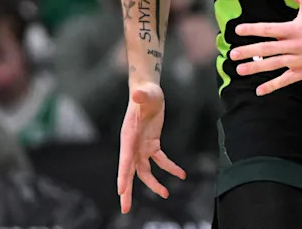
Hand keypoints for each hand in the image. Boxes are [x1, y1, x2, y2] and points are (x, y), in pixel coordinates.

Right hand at [116, 83, 186, 213]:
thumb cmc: (145, 93)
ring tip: (166, 193)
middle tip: (125, 209)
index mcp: (128, 136)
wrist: (148, 92)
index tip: (120, 190)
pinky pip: (160, 161)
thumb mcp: (146, 94)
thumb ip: (141, 96)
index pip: (125, 158)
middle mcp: (132, 145)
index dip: (123, 174)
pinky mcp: (152, 144)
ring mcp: (141, 146)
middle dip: (127, 190)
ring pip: (145, 171)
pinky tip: (181, 174)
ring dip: (154, 184)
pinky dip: (170, 168)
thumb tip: (137, 94)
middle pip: (129, 171)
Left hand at [229, 0, 301, 95]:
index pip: (269, 29)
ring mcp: (301, 60)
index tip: (237, 30)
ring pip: (275, 65)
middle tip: (232, 54)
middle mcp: (296, 45)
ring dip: (257, 68)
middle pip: (268, 49)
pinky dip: (273, 86)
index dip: (252, 29)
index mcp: (295, 28)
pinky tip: (259, 90)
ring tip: (240, 70)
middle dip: (249, 52)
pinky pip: (287, 80)